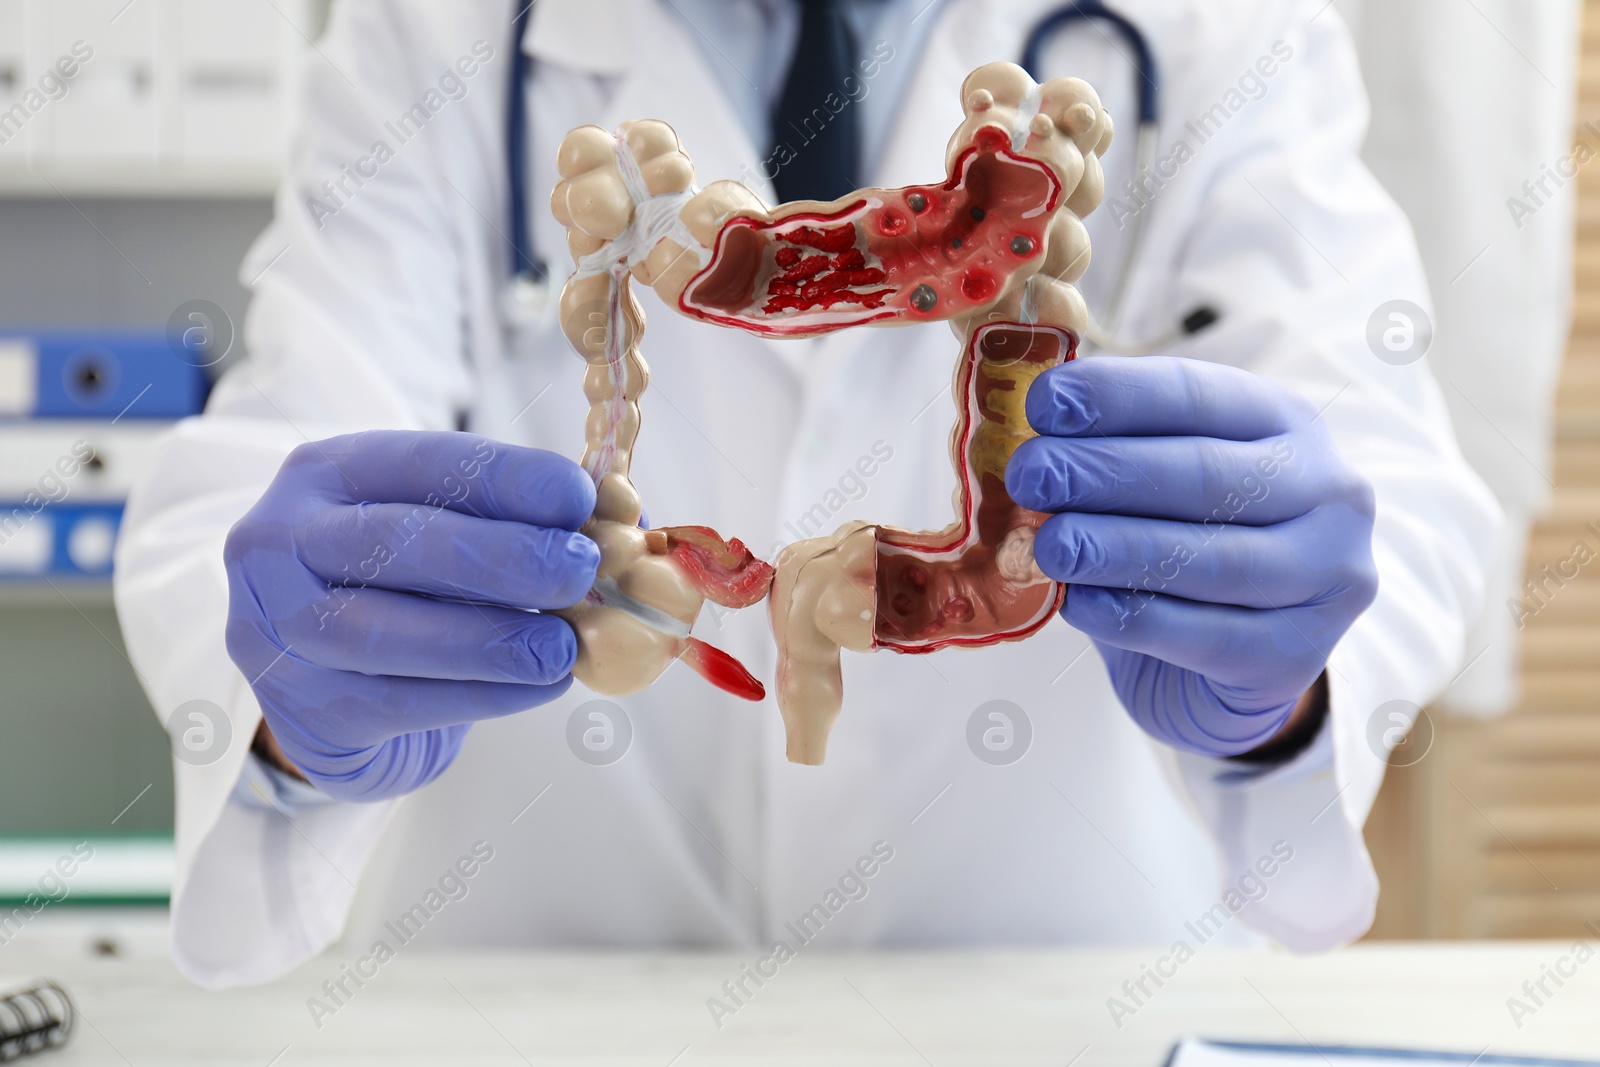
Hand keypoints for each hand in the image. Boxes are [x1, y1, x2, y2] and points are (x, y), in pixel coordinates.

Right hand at [224, 430, 598, 799]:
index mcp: (326, 473)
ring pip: (389, 633)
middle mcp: (282, 542)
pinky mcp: (305, 708)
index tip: (579, 496)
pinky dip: (484, 694)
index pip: (420, 462)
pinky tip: (541, 684)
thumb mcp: (439, 529)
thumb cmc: (402, 585)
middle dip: (500, 556)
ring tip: (563, 645)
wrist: (324, 685)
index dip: (504, 478)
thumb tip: (612, 521)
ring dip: (490, 639)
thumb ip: (507, 520)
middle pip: (394, 543)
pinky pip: (402, 702)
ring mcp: (280, 629)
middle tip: (579, 569)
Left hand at [1006, 356, 1376, 757]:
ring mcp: (1327, 576)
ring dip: (1117, 549)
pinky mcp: (1296, 655)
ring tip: (1049, 546)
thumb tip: (1028, 436)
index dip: (1117, 397)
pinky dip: (1134, 616)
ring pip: (1212, 557)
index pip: (1197, 395)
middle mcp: (1327, 492)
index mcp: (1284, 423)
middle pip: (1207, 474)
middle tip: (1030, 477)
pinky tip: (1081, 605)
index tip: (1045, 404)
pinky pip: (1206, 634)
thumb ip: (1104, 456)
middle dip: (1106, 472)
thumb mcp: (1151, 489)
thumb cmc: (1176, 554)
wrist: (1219, 674)